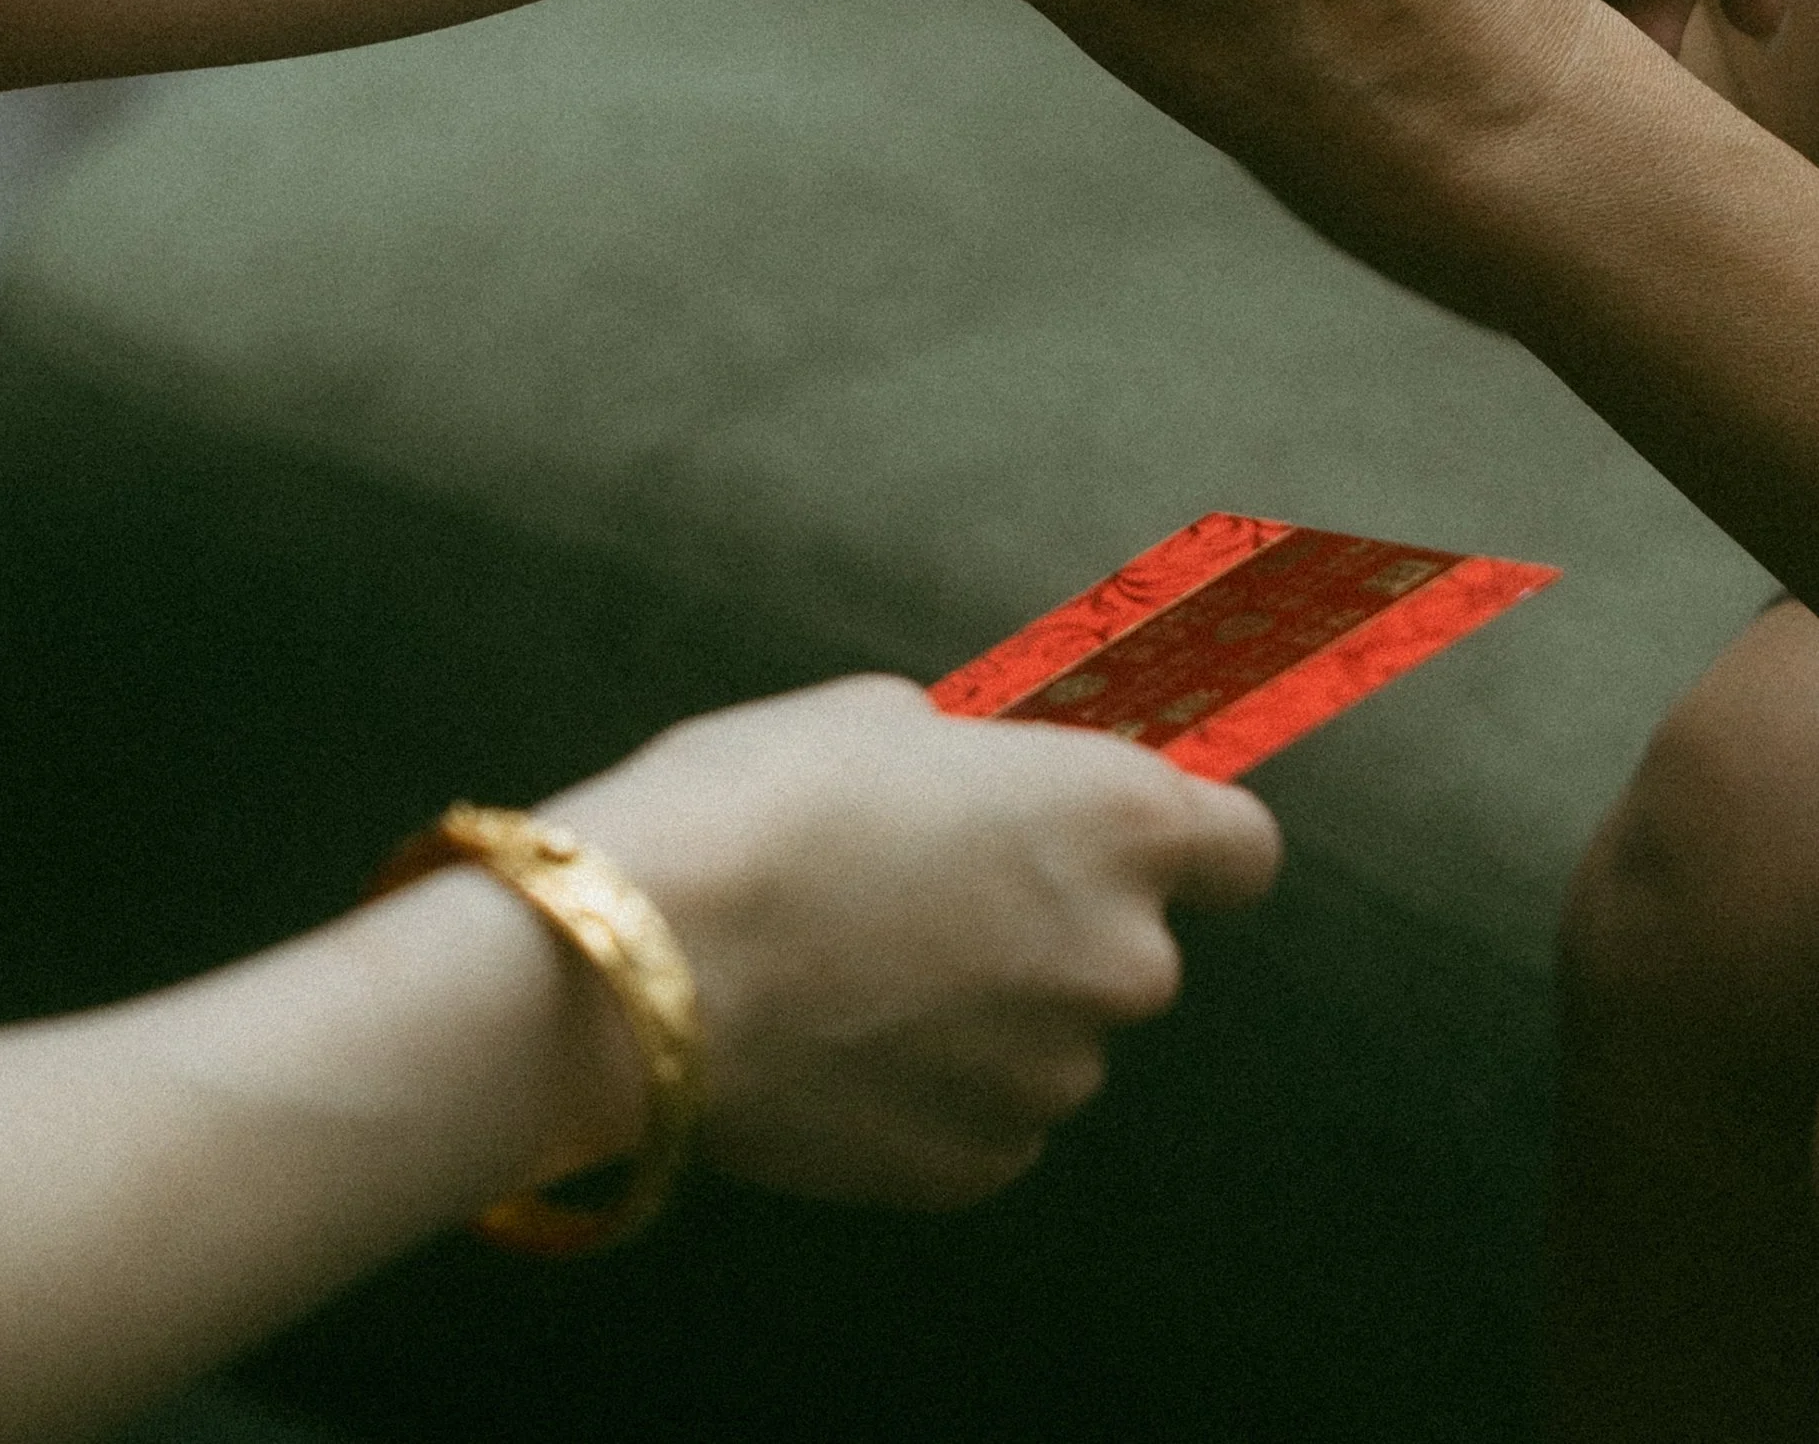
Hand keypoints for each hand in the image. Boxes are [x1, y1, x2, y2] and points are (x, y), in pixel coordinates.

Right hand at [554, 675, 1276, 1208]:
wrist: (642, 964)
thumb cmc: (759, 803)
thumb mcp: (877, 716)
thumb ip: (978, 765)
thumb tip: (979, 791)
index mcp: (1117, 820)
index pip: (1240, 847)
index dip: (1187, 838)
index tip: (1121, 832)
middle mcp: (1120, 958)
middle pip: (1128, 944)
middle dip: (1051, 920)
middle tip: (924, 888)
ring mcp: (1054, 1077)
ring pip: (1047, 1032)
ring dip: (984, 1004)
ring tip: (850, 965)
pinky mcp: (978, 1166)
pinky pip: (983, 1111)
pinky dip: (930, 1081)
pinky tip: (834, 1037)